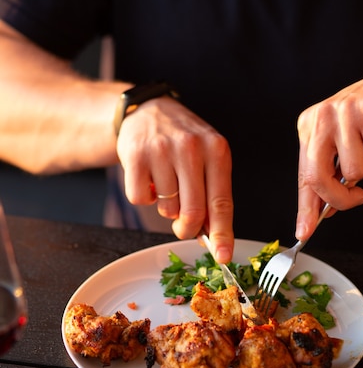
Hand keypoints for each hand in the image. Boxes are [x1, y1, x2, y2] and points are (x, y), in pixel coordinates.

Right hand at [116, 96, 233, 262]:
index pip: (221, 202)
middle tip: (183, 226)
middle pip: (193, 212)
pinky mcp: (135, 155)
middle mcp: (191, 147)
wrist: (148, 111)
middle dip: (188, 228)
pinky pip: (140, 200)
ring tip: (166, 184)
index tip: (223, 256)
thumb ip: (212, 195)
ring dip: (166, 207)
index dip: (222, 233)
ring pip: (166, 208)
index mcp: (216, 150)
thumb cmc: (182, 142)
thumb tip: (213, 238)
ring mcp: (161, 150)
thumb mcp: (207, 158)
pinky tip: (149, 179)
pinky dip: (145, 198)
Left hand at [295, 61, 362, 240]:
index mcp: (310, 128)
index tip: (304, 231)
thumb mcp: (351, 152)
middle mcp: (320, 118)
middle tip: (359, 197)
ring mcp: (342, 111)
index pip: (304, 176)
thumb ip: (335, 178)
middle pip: (318, 178)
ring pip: (354, 169)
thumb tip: (324, 210)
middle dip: (341, 198)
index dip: (305, 208)